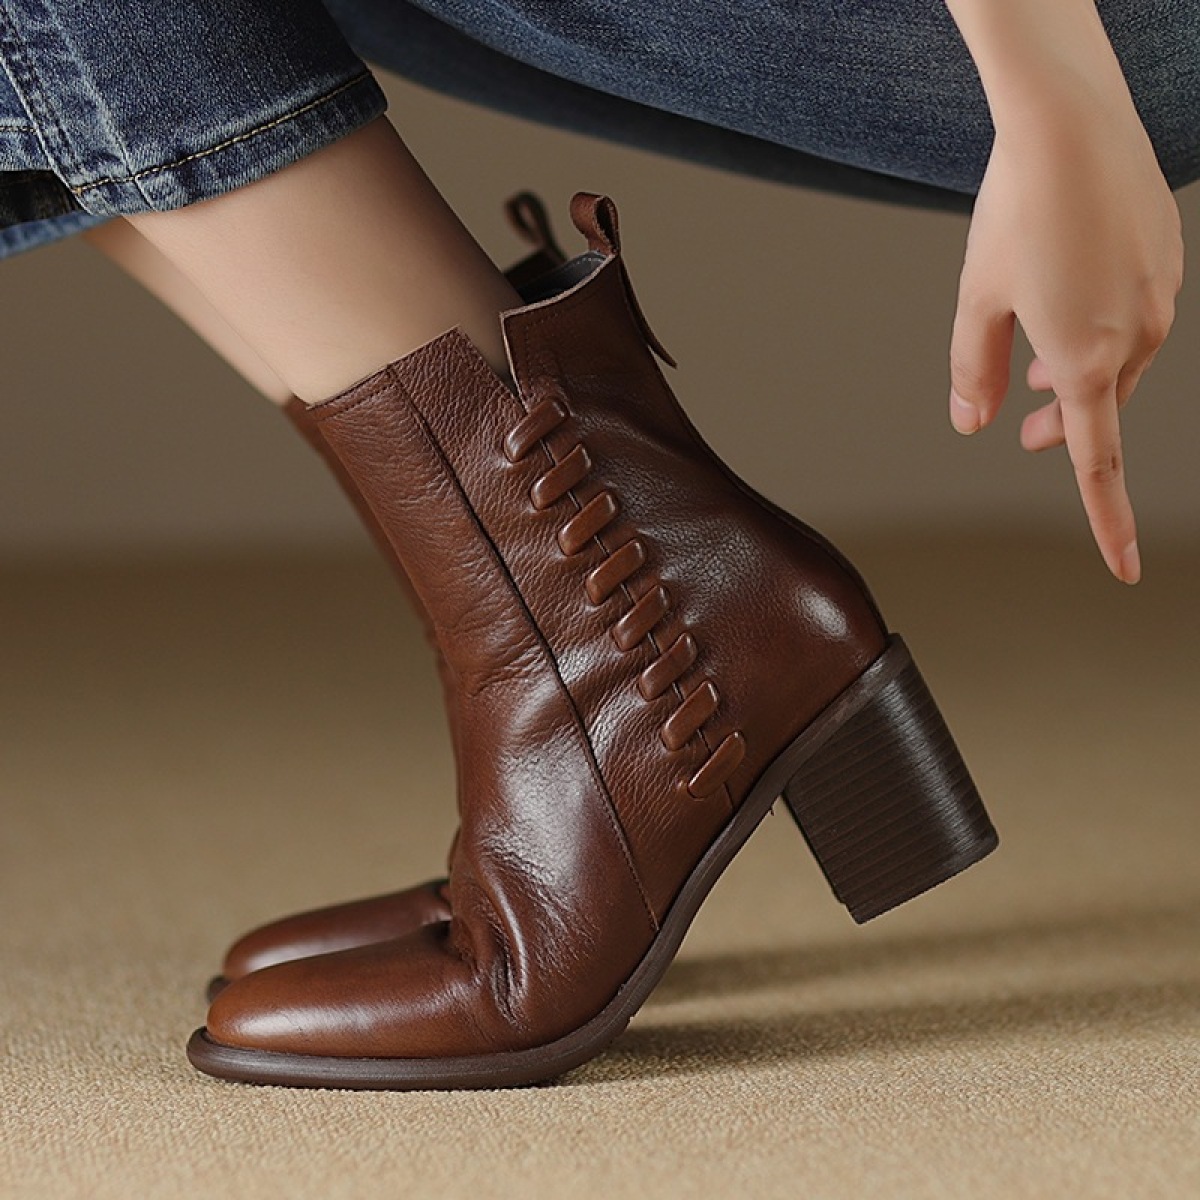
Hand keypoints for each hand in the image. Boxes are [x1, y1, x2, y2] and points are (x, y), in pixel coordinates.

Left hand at [948, 90, 1182, 583]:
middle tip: (1028, 433)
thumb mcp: (975, 302)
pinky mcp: (1168, 257)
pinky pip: (1136, 312)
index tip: (1122, 568)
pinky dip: (1100, 327)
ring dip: (1080, 375)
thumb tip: (972, 422)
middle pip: (1101, 405)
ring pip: (1120, 358)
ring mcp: (1160, 293)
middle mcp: (1136, 334)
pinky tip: (1070, 300)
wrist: (1071, 120)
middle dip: (1064, 428)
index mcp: (1086, 358)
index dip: (1108, 522)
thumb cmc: (1019, 209)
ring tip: (1041, 368)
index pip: (1098, 462)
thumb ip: (974, 371)